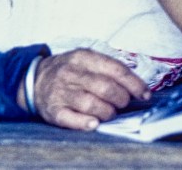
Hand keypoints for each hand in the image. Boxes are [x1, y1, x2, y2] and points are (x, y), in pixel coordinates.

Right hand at [25, 49, 150, 130]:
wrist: (35, 78)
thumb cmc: (69, 70)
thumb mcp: (87, 59)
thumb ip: (109, 68)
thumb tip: (137, 85)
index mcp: (84, 57)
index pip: (116, 70)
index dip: (134, 84)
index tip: (145, 94)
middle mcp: (72, 73)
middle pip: (106, 88)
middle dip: (122, 99)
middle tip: (124, 103)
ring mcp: (61, 92)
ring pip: (91, 104)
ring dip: (108, 112)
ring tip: (110, 112)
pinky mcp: (53, 111)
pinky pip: (71, 119)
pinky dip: (86, 123)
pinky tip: (95, 123)